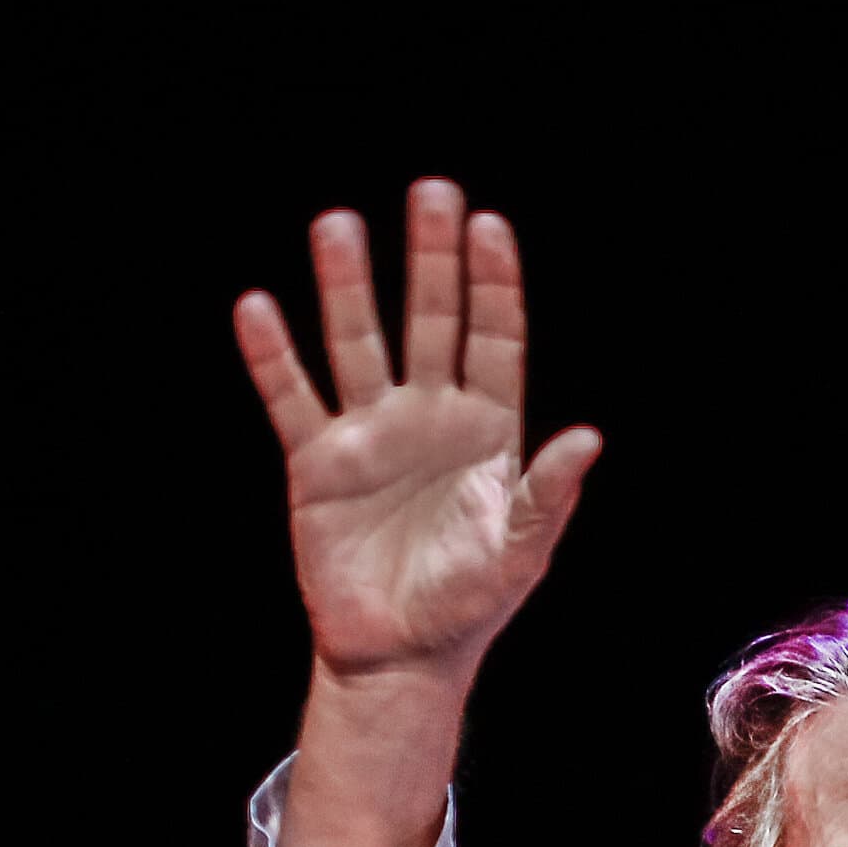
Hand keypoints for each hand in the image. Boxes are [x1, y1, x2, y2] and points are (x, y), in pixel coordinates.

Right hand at [234, 179, 600, 687]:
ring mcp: (370, 433)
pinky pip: (293, 397)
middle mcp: (429, 416)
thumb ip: (548, 494)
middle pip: (430, 320)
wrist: (398, 655)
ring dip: (349, 286)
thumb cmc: (469, 605)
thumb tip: (588, 438)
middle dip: (430, 258)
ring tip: (338, 224)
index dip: (492, 283)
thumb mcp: (521, 553)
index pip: (493, 338)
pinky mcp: (316, 462)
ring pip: (358, 342)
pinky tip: (259, 307)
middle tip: (430, 192)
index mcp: (489, 430)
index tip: (488, 226)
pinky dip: (273, 356)